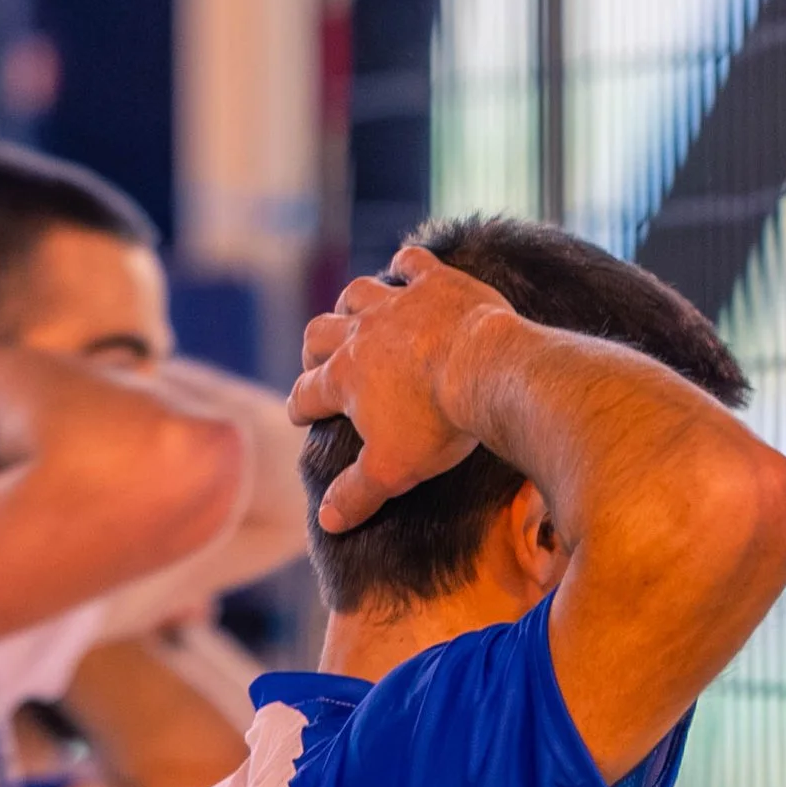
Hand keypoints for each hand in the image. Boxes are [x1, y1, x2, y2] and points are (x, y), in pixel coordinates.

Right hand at [286, 242, 515, 532]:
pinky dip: (405, 266)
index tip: (299, 415)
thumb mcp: (392, 471)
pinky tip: (405, 269)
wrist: (486, 372)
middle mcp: (361, 334)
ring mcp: (397, 304)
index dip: (299, 405)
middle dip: (314, 349)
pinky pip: (411, 264)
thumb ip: (355, 495)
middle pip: (319, 333)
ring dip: (350, 304)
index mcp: (345, 378)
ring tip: (352, 314)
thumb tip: (327, 522)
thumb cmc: (436, 424)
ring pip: (357, 293)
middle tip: (319, 361)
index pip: (306, 392)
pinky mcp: (435, 283)